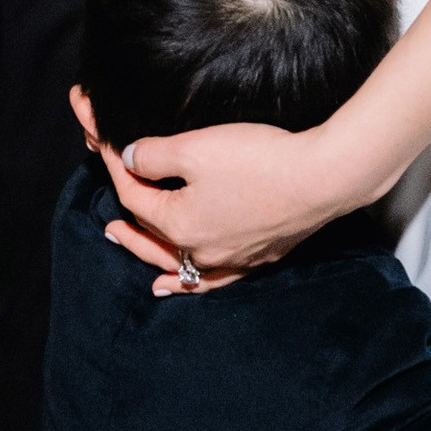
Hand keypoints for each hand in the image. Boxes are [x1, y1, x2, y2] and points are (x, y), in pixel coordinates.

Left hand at [99, 119, 352, 288]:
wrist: (323, 178)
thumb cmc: (258, 160)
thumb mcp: (195, 148)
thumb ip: (153, 155)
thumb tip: (129, 160)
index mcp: (178, 225)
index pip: (135, 196)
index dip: (118, 168)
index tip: (107, 146)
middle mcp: (200, 250)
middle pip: (151, 235)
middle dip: (128, 224)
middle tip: (108, 225)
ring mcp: (231, 259)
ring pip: (178, 263)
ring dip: (150, 254)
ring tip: (131, 250)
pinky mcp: (259, 257)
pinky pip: (213, 279)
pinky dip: (191, 281)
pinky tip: (183, 285)